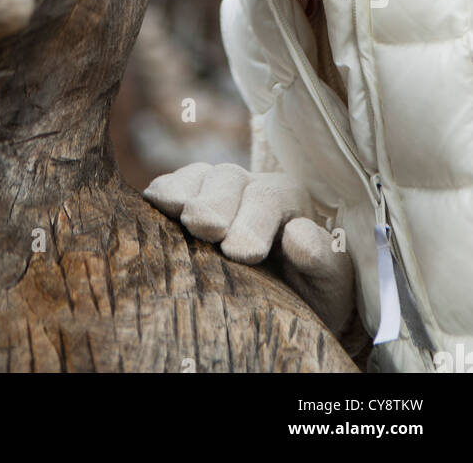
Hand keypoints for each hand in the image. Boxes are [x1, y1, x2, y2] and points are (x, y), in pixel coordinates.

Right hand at [143, 162, 355, 337]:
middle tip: (205, 228)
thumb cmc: (310, 293)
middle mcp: (249, 187)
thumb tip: (297, 233)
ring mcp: (215, 192)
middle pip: (229, 179)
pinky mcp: (186, 203)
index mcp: (288, 200)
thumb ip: (323, 257)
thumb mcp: (330, 284)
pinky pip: (173, 186)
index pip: (270, 197)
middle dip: (216, 202)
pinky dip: (163, 192)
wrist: (284, 308)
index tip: (242, 252)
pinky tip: (154, 204)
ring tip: (177, 214)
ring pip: (199, 178)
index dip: (255, 219)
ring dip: (185, 194)